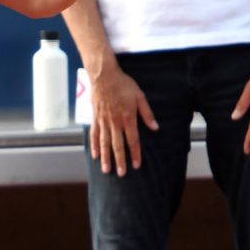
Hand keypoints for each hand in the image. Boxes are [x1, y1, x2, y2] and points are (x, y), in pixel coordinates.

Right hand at [90, 60, 157, 175]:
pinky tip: (95, 155)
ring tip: (106, 170)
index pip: (133, 140)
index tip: (136, 165)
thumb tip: (155, 127)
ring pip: (105, 143)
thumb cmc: (124, 85)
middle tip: (121, 173)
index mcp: (127, 118)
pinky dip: (94, 146)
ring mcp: (104, 122)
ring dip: (106, 157)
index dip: (135, 153)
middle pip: (118, 145)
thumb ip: (147, 113)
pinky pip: (94, 135)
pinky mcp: (96, 119)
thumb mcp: (140, 96)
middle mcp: (115, 123)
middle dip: (120, 160)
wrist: (104, 76)